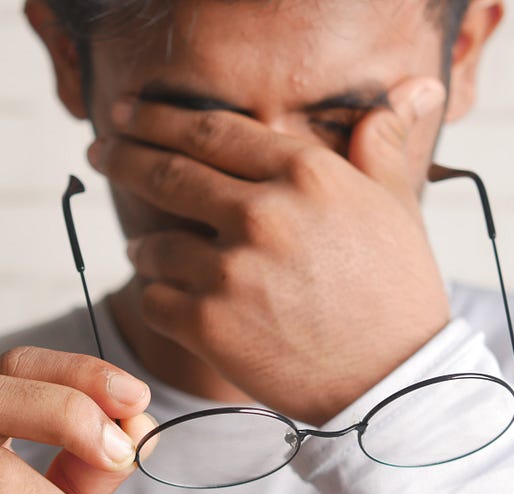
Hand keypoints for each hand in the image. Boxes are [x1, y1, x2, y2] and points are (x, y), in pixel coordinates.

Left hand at [90, 77, 450, 424]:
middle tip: (100, 150)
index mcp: (305, 174)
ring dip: (144, 247)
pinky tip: (168, 299)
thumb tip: (413, 88)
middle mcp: (262, 213)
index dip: (158, 118)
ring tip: (146, 251)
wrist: (393, 384)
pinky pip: (153, 300)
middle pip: (166, 173)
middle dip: (123, 157)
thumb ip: (382, 145)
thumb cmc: (397, 292)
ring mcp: (231, 271)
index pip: (211, 130)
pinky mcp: (209, 326)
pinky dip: (155, 298)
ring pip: (153, 245)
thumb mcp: (399, 207)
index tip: (127, 114)